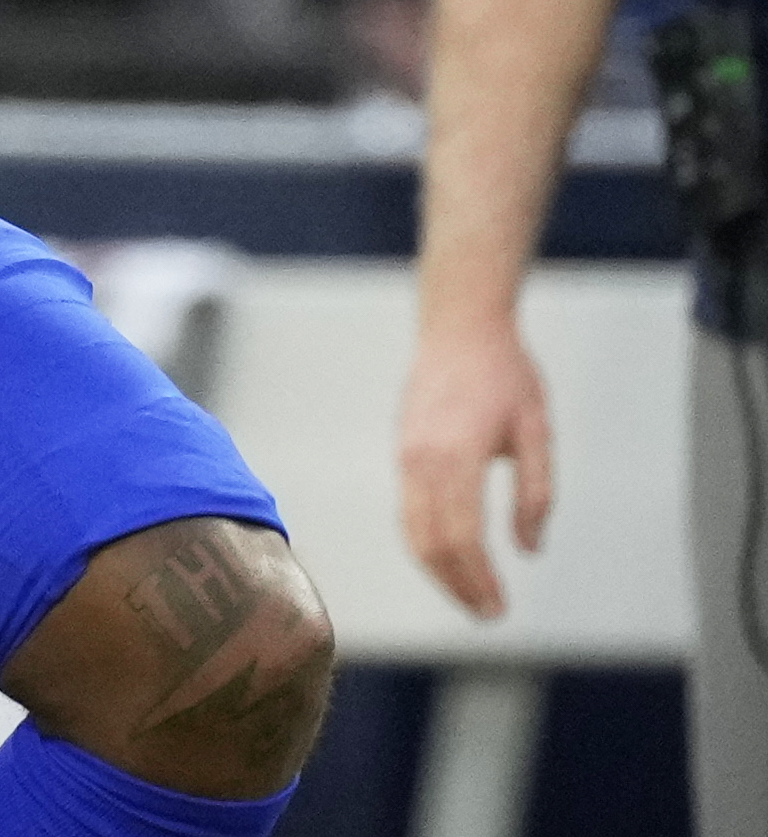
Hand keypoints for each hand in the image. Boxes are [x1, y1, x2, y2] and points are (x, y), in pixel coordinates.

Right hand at [397, 315, 551, 617]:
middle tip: (489, 614)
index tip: (500, 608)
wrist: (459, 327)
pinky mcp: (403, 452)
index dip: (478, 579)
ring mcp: (406, 456)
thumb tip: (529, 550)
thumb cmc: (505, 374)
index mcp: (456, 455)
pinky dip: (426, 543)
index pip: (461, 536)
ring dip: (438, 570)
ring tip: (470, 595)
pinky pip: (408, 510)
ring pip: (412, 530)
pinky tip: (451, 558)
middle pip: (429, 542)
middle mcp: (420, 460)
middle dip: (457, 584)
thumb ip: (535, 493)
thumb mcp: (537, 432)